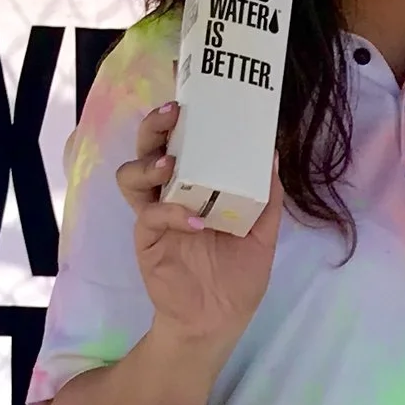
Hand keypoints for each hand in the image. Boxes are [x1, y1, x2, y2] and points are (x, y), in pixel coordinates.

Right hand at [118, 101, 280, 355]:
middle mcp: (171, 193)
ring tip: (170, 165)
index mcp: (196, 184)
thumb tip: (273, 151)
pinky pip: (150, 216)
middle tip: (174, 112)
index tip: (186, 83)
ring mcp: (155, 215)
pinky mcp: (147, 240)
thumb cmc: (237, 276)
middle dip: (155, 125)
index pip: (181, 140)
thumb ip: (268, 195)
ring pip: (132, 175)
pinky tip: (195, 222)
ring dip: (149, 164)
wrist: (219, 321)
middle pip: (149, 147)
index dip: (178, 113)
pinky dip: (172, 213)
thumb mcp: (263, 232)